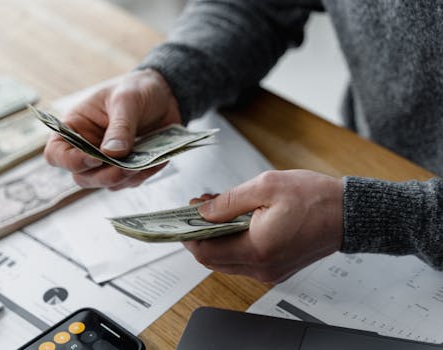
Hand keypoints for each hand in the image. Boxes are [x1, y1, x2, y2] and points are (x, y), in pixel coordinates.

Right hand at [44, 69, 181, 189]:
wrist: (164, 94)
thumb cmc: (137, 90)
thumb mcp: (127, 101)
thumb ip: (120, 127)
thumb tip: (112, 154)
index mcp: (76, 127)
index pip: (56, 153)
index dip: (71, 161)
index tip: (95, 159)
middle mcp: (87, 148)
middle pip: (82, 177)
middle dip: (104, 176)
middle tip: (126, 168)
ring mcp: (107, 161)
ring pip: (106, 183)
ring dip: (124, 179)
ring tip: (144, 164)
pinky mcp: (128, 167)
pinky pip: (130, 182)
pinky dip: (142, 176)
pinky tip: (157, 162)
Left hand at [183, 170, 343, 282]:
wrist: (349, 214)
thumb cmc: (315, 199)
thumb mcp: (266, 186)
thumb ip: (229, 201)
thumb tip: (204, 211)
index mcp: (258, 249)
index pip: (206, 253)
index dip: (188, 237)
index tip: (181, 219)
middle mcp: (263, 267)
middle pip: (214, 260)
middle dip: (200, 236)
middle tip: (196, 211)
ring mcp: (270, 271)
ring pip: (228, 261)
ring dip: (217, 239)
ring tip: (215, 211)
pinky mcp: (277, 268)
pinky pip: (244, 259)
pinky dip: (233, 242)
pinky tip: (233, 221)